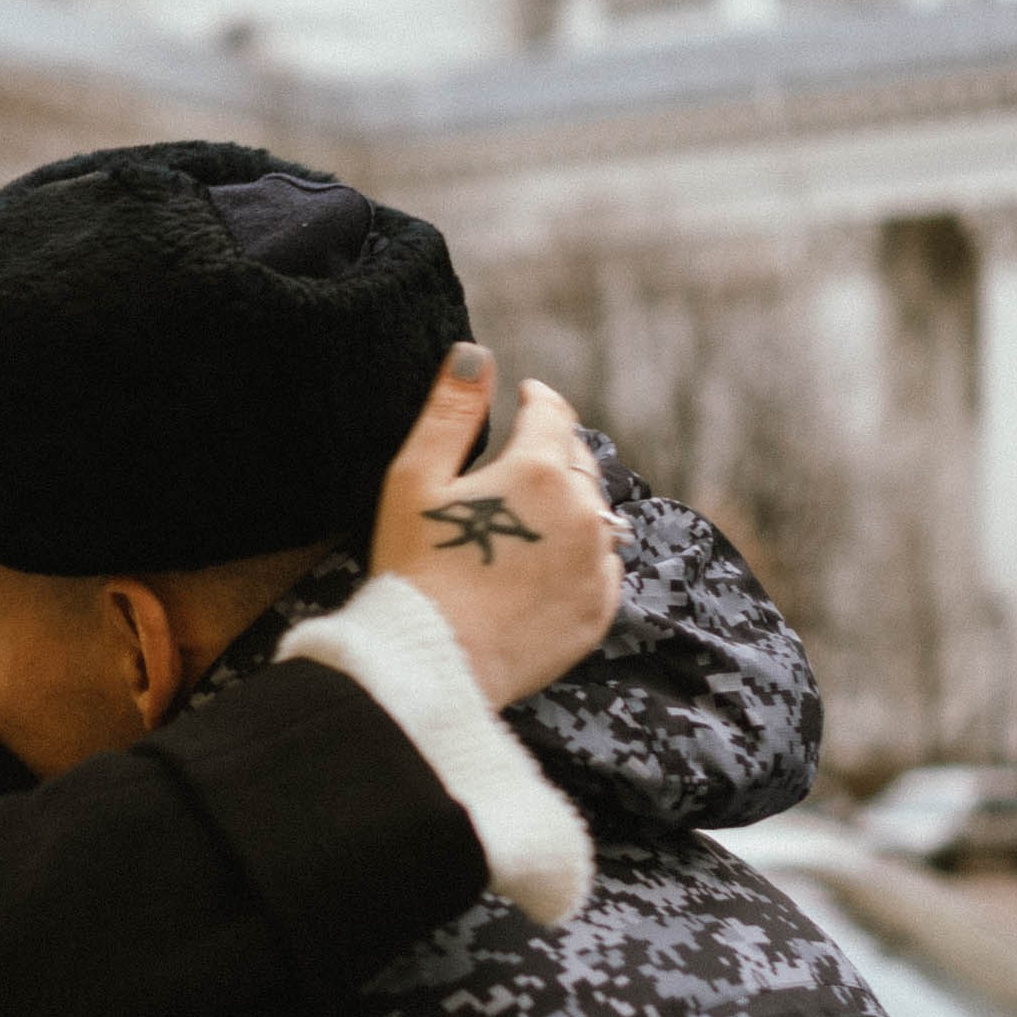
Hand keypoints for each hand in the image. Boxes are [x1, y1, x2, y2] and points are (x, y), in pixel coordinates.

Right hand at [371, 343, 623, 708]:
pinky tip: (544, 566)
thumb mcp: (414, 480)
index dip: (538, 400)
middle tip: (522, 463)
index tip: (527, 397)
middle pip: (580, 462)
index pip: (553, 414)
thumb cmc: (414, 569)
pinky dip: (581, 556)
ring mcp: (597, 564)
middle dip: (554, 454)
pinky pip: (602, 567)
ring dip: (571, 506)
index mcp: (539, 470)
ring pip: (596, 514)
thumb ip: (450, 411)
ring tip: (532, 519)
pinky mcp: (599, 610)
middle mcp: (584, 512)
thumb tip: (475, 353)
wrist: (433, 663)